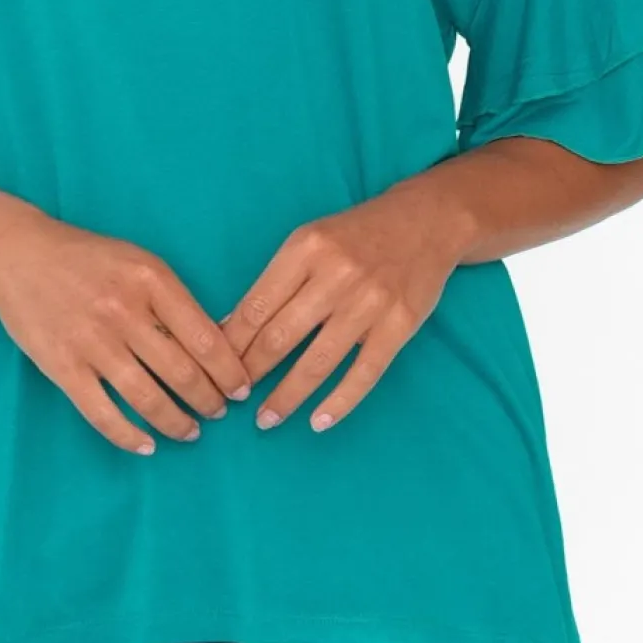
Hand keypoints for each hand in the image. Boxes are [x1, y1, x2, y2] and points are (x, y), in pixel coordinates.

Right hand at [0, 210, 253, 455]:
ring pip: (148, 398)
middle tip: (219, 412)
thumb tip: (214, 344)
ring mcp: (92, 342)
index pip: (206, 337)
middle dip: (210, 401)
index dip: (230, 371)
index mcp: (151, 280)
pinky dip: (129, 436)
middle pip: (183, 373)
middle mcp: (125, 311)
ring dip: (177, 423)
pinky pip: (102, 413)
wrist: (18, 253)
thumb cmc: (87, 256)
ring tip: (191, 432)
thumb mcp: (138, 261)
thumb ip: (172, 299)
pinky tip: (147, 445)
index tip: (242, 389)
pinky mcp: (62, 367)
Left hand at [217, 190, 462, 434]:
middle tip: (231, 399)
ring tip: (266, 419)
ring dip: (287, 396)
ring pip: (318, 361)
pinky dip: (339, 402)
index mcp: (305, 248)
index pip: (257, 305)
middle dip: (251, 373)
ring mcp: (369, 302)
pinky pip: (364, 372)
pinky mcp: (399, 325)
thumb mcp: (310, 240)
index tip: (216, 368)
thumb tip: (232, 326)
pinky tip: (318, 421)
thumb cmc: (357, 234)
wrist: (426, 221)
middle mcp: (335, 275)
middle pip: (281, 335)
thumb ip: (276, 280)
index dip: (232, 343)